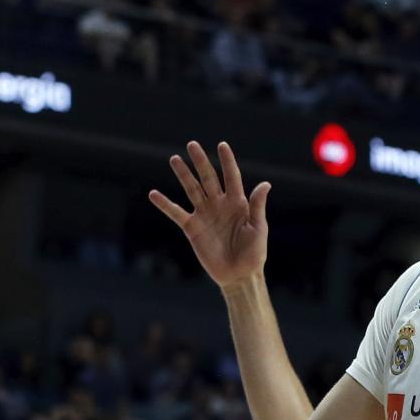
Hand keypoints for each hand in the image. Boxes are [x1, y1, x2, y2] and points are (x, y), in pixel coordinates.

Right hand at [149, 141, 270, 288]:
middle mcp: (220, 204)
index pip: (231, 177)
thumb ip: (257, 206)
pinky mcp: (192, 228)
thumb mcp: (258, 228)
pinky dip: (165, 204)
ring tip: (174, 159)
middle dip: (201, 162)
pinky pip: (176, 213)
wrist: (239, 275)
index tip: (222, 145)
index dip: (227, 161)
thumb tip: (265, 184)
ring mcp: (205, 215)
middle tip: (192, 144)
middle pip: (208, 178)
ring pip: (192, 190)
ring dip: (183, 175)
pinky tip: (154, 194)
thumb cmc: (254, 252)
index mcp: (238, 202)